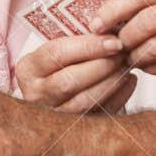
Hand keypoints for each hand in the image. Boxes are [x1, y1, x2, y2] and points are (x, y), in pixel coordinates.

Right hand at [15, 34, 137, 112]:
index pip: (58, 54)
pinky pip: (98, 115)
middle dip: (102, 65)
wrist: (49, 97)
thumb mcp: (56, 50)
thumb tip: (112, 26)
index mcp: (28, 68)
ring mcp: (52, 115)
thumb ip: (77, 40)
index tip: (113, 40)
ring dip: (112, 82)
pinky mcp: (70, 130)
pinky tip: (128, 81)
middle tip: (123, 53)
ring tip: (126, 66)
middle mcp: (35, 94)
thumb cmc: (58, 65)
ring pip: (85, 101)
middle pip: (70, 80)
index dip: (89, 46)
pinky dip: (118, 97)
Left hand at [91, 0, 155, 75]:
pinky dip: (153, 67)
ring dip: (135, 55)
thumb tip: (119, 10)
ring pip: (155, 48)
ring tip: (128, 55)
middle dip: (121, 36)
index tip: (95, 21)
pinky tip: (148, 64)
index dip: (112, 9)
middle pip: (144, 23)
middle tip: (111, 42)